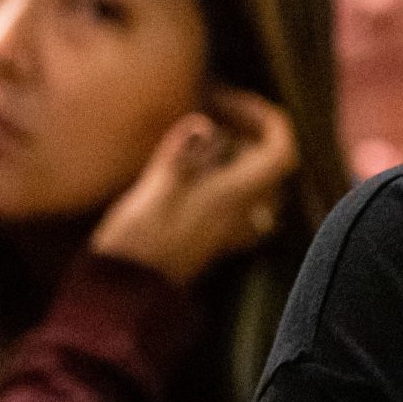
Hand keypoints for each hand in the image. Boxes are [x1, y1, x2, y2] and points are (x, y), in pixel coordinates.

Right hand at [89, 87, 298, 284]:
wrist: (122, 297)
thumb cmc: (135, 243)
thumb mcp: (152, 192)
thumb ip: (179, 156)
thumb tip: (203, 124)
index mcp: (233, 197)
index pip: (280, 152)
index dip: (267, 119)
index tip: (232, 104)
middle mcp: (239, 214)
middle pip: (268, 165)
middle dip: (245, 134)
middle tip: (208, 114)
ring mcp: (227, 230)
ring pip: (252, 184)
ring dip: (233, 157)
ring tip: (196, 141)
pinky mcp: (209, 241)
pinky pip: (233, 203)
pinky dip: (221, 181)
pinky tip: (188, 174)